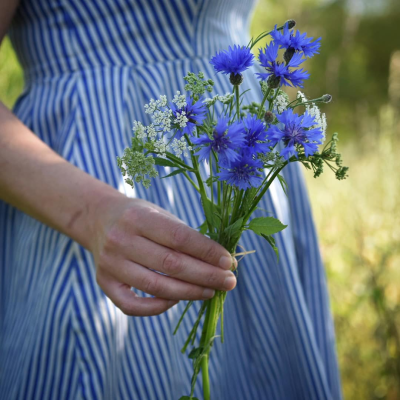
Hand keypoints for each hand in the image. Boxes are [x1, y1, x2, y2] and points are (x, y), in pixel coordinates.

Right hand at [90, 195, 236, 316]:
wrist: (98, 219)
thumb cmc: (139, 216)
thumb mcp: (160, 214)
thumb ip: (184, 237)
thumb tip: (219, 262)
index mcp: (138, 217)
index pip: (179, 238)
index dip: (207, 252)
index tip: (229, 262)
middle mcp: (120, 240)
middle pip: (171, 265)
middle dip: (206, 275)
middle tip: (229, 282)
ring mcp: (110, 264)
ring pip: (156, 287)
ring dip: (189, 292)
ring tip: (211, 291)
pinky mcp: (104, 282)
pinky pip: (133, 306)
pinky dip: (158, 307)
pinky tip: (178, 301)